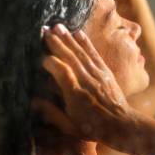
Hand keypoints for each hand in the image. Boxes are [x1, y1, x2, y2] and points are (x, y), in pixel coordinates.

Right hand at [32, 23, 134, 140]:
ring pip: (81, 53)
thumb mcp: (70, 126)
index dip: (51, 63)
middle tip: (44, 30)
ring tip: (57, 26)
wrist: (122, 125)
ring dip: (69, 39)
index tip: (41, 57)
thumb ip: (52, 114)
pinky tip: (78, 33)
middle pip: (70, 58)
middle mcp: (87, 81)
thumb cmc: (93, 129)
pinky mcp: (106, 72)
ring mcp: (98, 75)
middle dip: (57, 43)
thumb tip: (33, 102)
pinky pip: (94, 54)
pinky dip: (86, 43)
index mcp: (76, 95)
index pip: (62, 72)